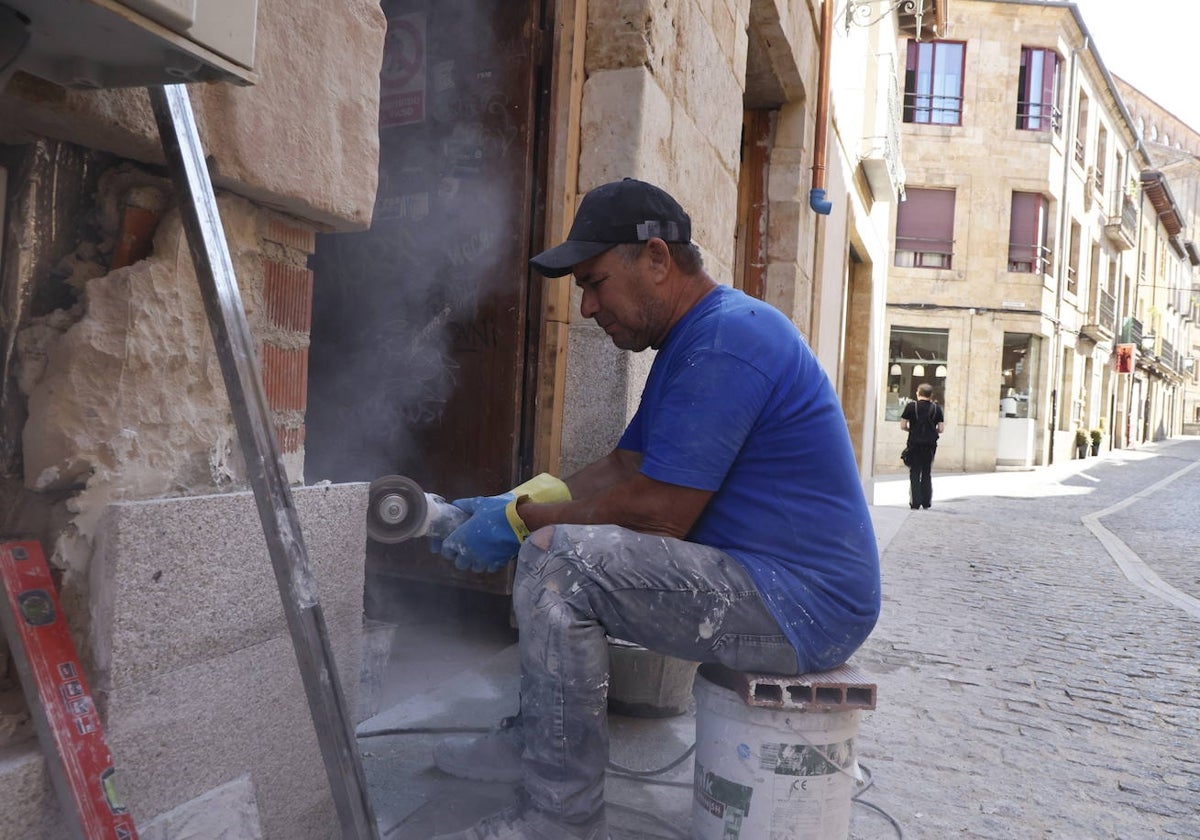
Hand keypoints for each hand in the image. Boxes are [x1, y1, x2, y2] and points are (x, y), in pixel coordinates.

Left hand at [437, 475, 569, 572]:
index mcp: (461, 538)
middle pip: (459, 563)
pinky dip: (489, 563)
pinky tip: (492, 554)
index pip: (446, 551)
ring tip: (479, 552)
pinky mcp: (498, 563)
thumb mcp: (480, 503)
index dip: (446, 548)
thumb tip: (456, 504)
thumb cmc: (498, 511)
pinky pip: (489, 568)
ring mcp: (484, 560)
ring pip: (474, 568)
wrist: (522, 522)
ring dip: (474, 561)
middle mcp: (470, 552)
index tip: (449, 543)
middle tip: (464, 548)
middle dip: (460, 557)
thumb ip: (465, 505)